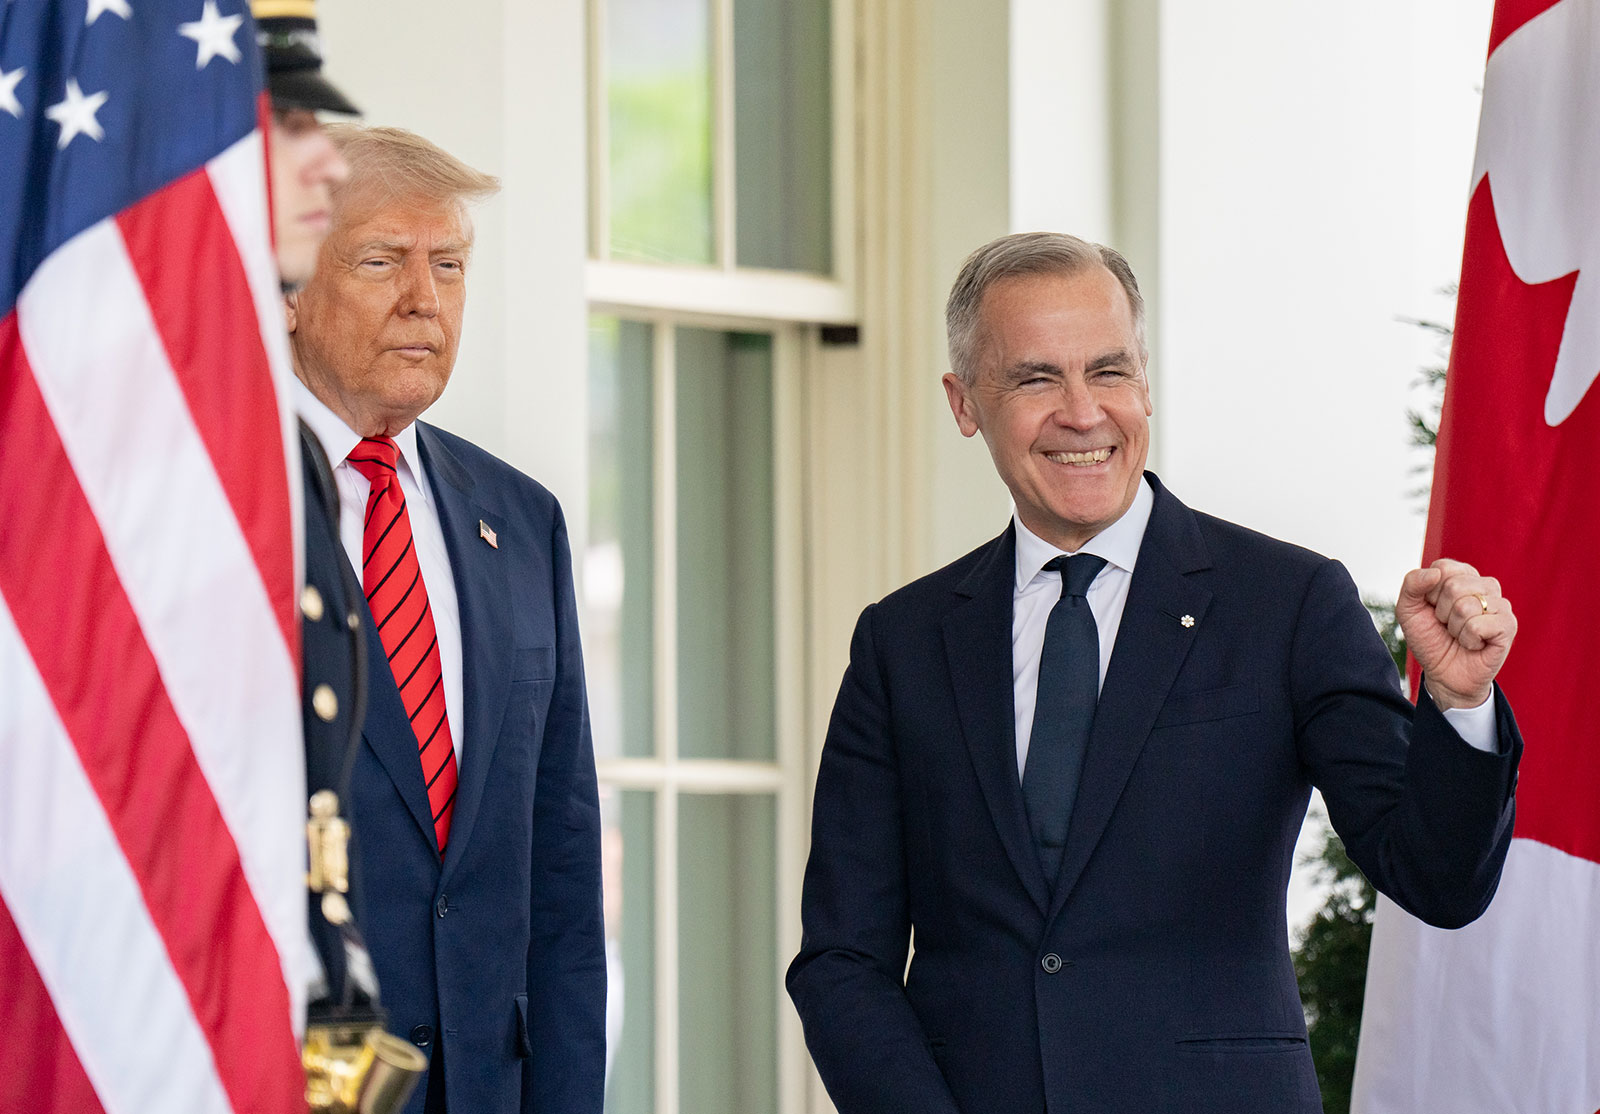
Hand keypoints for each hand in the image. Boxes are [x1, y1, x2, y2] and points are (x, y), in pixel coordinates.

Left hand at [1396, 558, 1516, 709]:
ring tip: (1461, 635)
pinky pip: (1478, 625)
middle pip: (1454, 586)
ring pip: (1466, 606)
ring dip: (1455, 628)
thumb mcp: (1408, 611)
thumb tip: (1435, 572)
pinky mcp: (1508, 625)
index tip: (1433, 609)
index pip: (1442, 568)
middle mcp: (1485, 586)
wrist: (1444, 675)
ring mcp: (1501, 605)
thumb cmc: (1430, 639)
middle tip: (1448, 625)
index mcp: (1463, 576)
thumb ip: (1412, 585)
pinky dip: (1467, 639)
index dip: (1429, 594)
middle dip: (1441, 612)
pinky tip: (1474, 644)